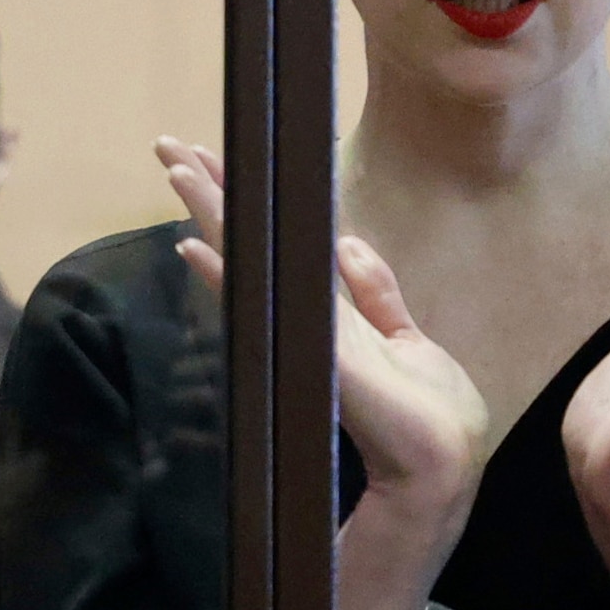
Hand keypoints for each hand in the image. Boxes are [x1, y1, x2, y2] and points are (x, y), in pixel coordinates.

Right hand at [157, 139, 491, 505]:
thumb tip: (344, 242)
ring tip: (173, 167)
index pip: (281, 241)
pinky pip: (262, 299)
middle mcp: (304, 315)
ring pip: (247, 257)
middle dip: (213, 192)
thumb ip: (376, 295)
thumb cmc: (429, 413)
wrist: (442, 463)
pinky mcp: (310, 349)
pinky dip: (224, 270)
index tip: (213, 160)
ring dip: (208, 211)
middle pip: (251, 239)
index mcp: (328, 311)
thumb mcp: (409, 341)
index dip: (247, 202)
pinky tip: (192, 244)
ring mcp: (300, 332)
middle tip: (167, 146)